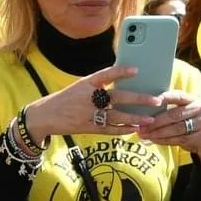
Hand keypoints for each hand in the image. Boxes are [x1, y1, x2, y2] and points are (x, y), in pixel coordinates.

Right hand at [23, 65, 156, 138]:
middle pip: (117, 97)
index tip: (136, 70)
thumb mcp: (79, 86)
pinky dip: (122, 130)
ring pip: (116, 116)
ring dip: (135, 118)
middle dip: (138, 99)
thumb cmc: (66, 99)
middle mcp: (88, 98)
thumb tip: (123, 82)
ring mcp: (88, 114)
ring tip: (150, 119)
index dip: (121, 72)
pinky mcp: (87, 128)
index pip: (106, 74)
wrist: (44, 116)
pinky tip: (134, 129)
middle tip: (156, 100)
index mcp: (86, 83)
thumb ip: (99, 85)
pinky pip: (109, 129)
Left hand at [130, 89, 200, 168]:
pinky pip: (179, 139)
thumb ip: (172, 109)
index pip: (179, 96)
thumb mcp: (187, 113)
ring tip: (143, 135)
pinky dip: (164, 140)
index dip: (165, 97)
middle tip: (141, 125)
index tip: (151, 100)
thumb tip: (145, 110)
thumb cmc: (193, 125)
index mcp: (195, 100)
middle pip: (175, 114)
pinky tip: (153, 141)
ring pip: (176, 128)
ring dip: (157, 132)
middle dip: (155, 121)